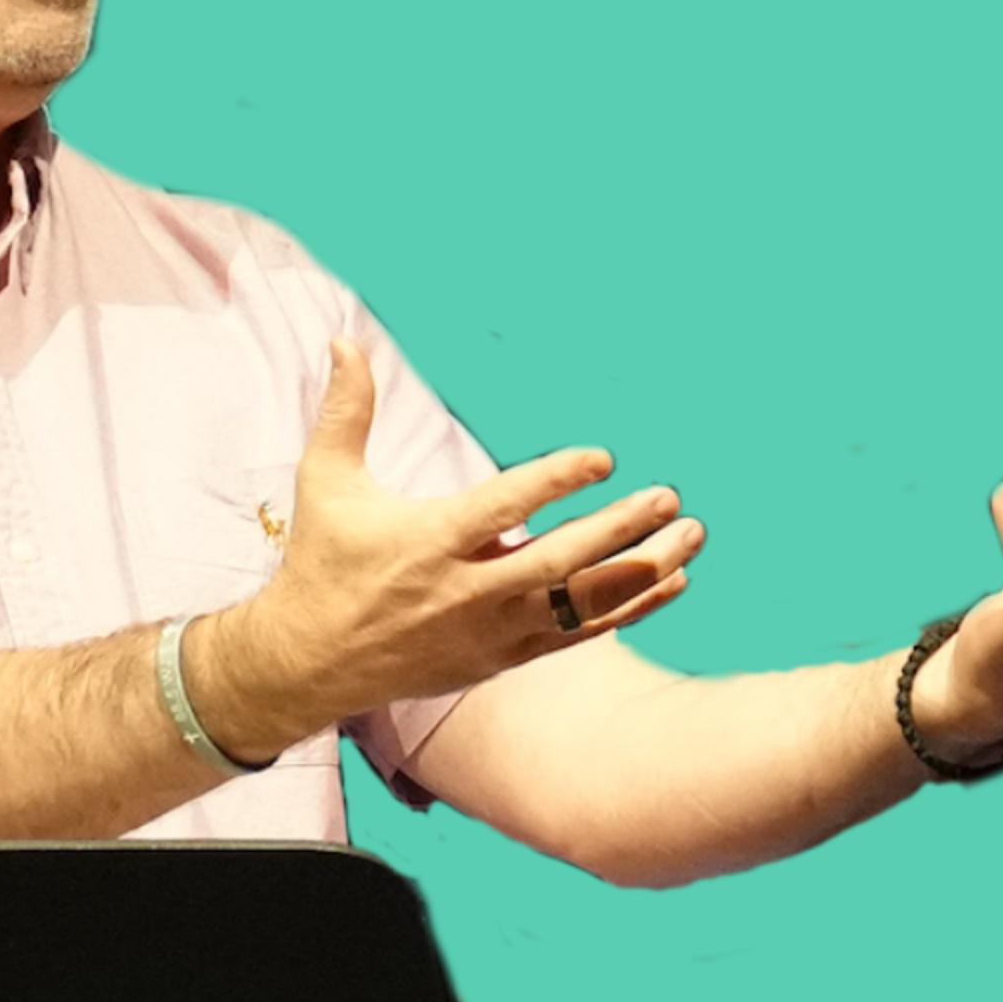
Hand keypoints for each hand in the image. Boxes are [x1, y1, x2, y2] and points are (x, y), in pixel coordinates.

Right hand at [185, 339, 703, 759]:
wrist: (311, 663)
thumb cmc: (321, 564)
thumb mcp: (324, 484)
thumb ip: (345, 411)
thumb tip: (344, 338)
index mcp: (430, 542)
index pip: (505, 507)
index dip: (557, 481)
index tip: (603, 457)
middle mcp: (467, 591)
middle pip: (560, 561)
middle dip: (620, 529)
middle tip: (669, 497)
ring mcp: (492, 630)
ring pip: (581, 602)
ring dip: (642, 569)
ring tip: (691, 536)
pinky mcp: (505, 657)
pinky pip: (580, 634)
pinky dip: (630, 609)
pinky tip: (672, 582)